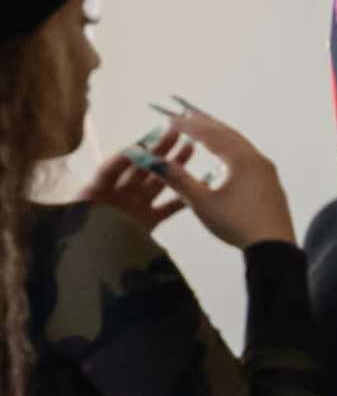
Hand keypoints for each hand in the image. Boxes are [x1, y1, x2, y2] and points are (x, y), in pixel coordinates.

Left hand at [64, 130, 185, 231]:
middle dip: (160, 150)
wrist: (87, 261)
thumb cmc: (81, 232)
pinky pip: (168, 208)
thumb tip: (127, 155)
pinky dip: (183, 199)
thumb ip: (105, 177)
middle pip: (143, 168)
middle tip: (177, 134)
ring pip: (159, 182)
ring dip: (174, 167)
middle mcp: (121, 193)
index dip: (136, 151)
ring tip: (190, 150)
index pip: (120, 163)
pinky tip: (197, 188)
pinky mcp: (148, 222)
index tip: (154, 136)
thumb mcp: (86, 203)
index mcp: (102, 187)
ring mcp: (136, 207)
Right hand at [139, 104, 295, 249]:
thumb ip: (178, 179)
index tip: (170, 119)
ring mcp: (267, 171)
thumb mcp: (202, 202)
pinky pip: (248, 156)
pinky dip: (232, 149)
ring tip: (202, 129)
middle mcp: (258, 160)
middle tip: (185, 114)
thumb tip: (152, 160)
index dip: (188, 126)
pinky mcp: (271, 183)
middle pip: (228, 134)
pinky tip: (225, 156)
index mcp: (242, 160)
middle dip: (205, 123)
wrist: (274, 248)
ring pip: (241, 145)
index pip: (211, 135)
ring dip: (220, 135)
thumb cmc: (237, 225)